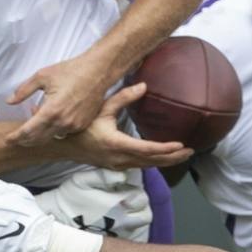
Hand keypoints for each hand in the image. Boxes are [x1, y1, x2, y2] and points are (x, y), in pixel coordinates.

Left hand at [7, 50, 118, 145]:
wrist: (98, 72)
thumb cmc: (71, 71)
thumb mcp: (42, 76)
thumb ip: (23, 91)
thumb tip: (10, 101)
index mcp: (51, 110)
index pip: (28, 131)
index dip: (16, 137)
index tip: (8, 139)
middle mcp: (63, 122)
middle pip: (39, 139)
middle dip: (25, 140)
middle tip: (15, 139)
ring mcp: (74, 125)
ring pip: (51, 137)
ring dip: (40, 134)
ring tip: (33, 125)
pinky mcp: (82, 125)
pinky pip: (64, 133)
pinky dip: (54, 130)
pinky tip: (50, 121)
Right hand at [36, 167, 153, 242]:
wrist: (55, 221)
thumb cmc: (69, 198)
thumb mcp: (82, 180)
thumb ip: (105, 175)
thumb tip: (124, 176)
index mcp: (118, 202)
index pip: (142, 198)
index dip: (136, 194)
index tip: (124, 193)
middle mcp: (122, 219)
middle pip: (146, 215)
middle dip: (140, 209)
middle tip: (127, 205)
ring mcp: (118, 233)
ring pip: (139, 228)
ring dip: (135, 220)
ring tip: (122, 215)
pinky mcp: (112, 242)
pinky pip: (130, 239)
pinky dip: (128, 232)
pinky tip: (116, 226)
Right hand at [56, 82, 192, 169]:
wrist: (61, 145)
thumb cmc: (79, 126)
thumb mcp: (101, 108)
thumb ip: (123, 98)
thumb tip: (144, 86)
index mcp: (116, 144)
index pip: (147, 149)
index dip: (166, 149)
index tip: (181, 145)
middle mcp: (119, 158)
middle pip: (152, 161)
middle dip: (173, 158)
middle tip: (190, 151)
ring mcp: (118, 164)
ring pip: (147, 165)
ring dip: (166, 161)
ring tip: (182, 155)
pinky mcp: (116, 166)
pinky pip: (140, 166)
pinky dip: (154, 162)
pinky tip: (163, 157)